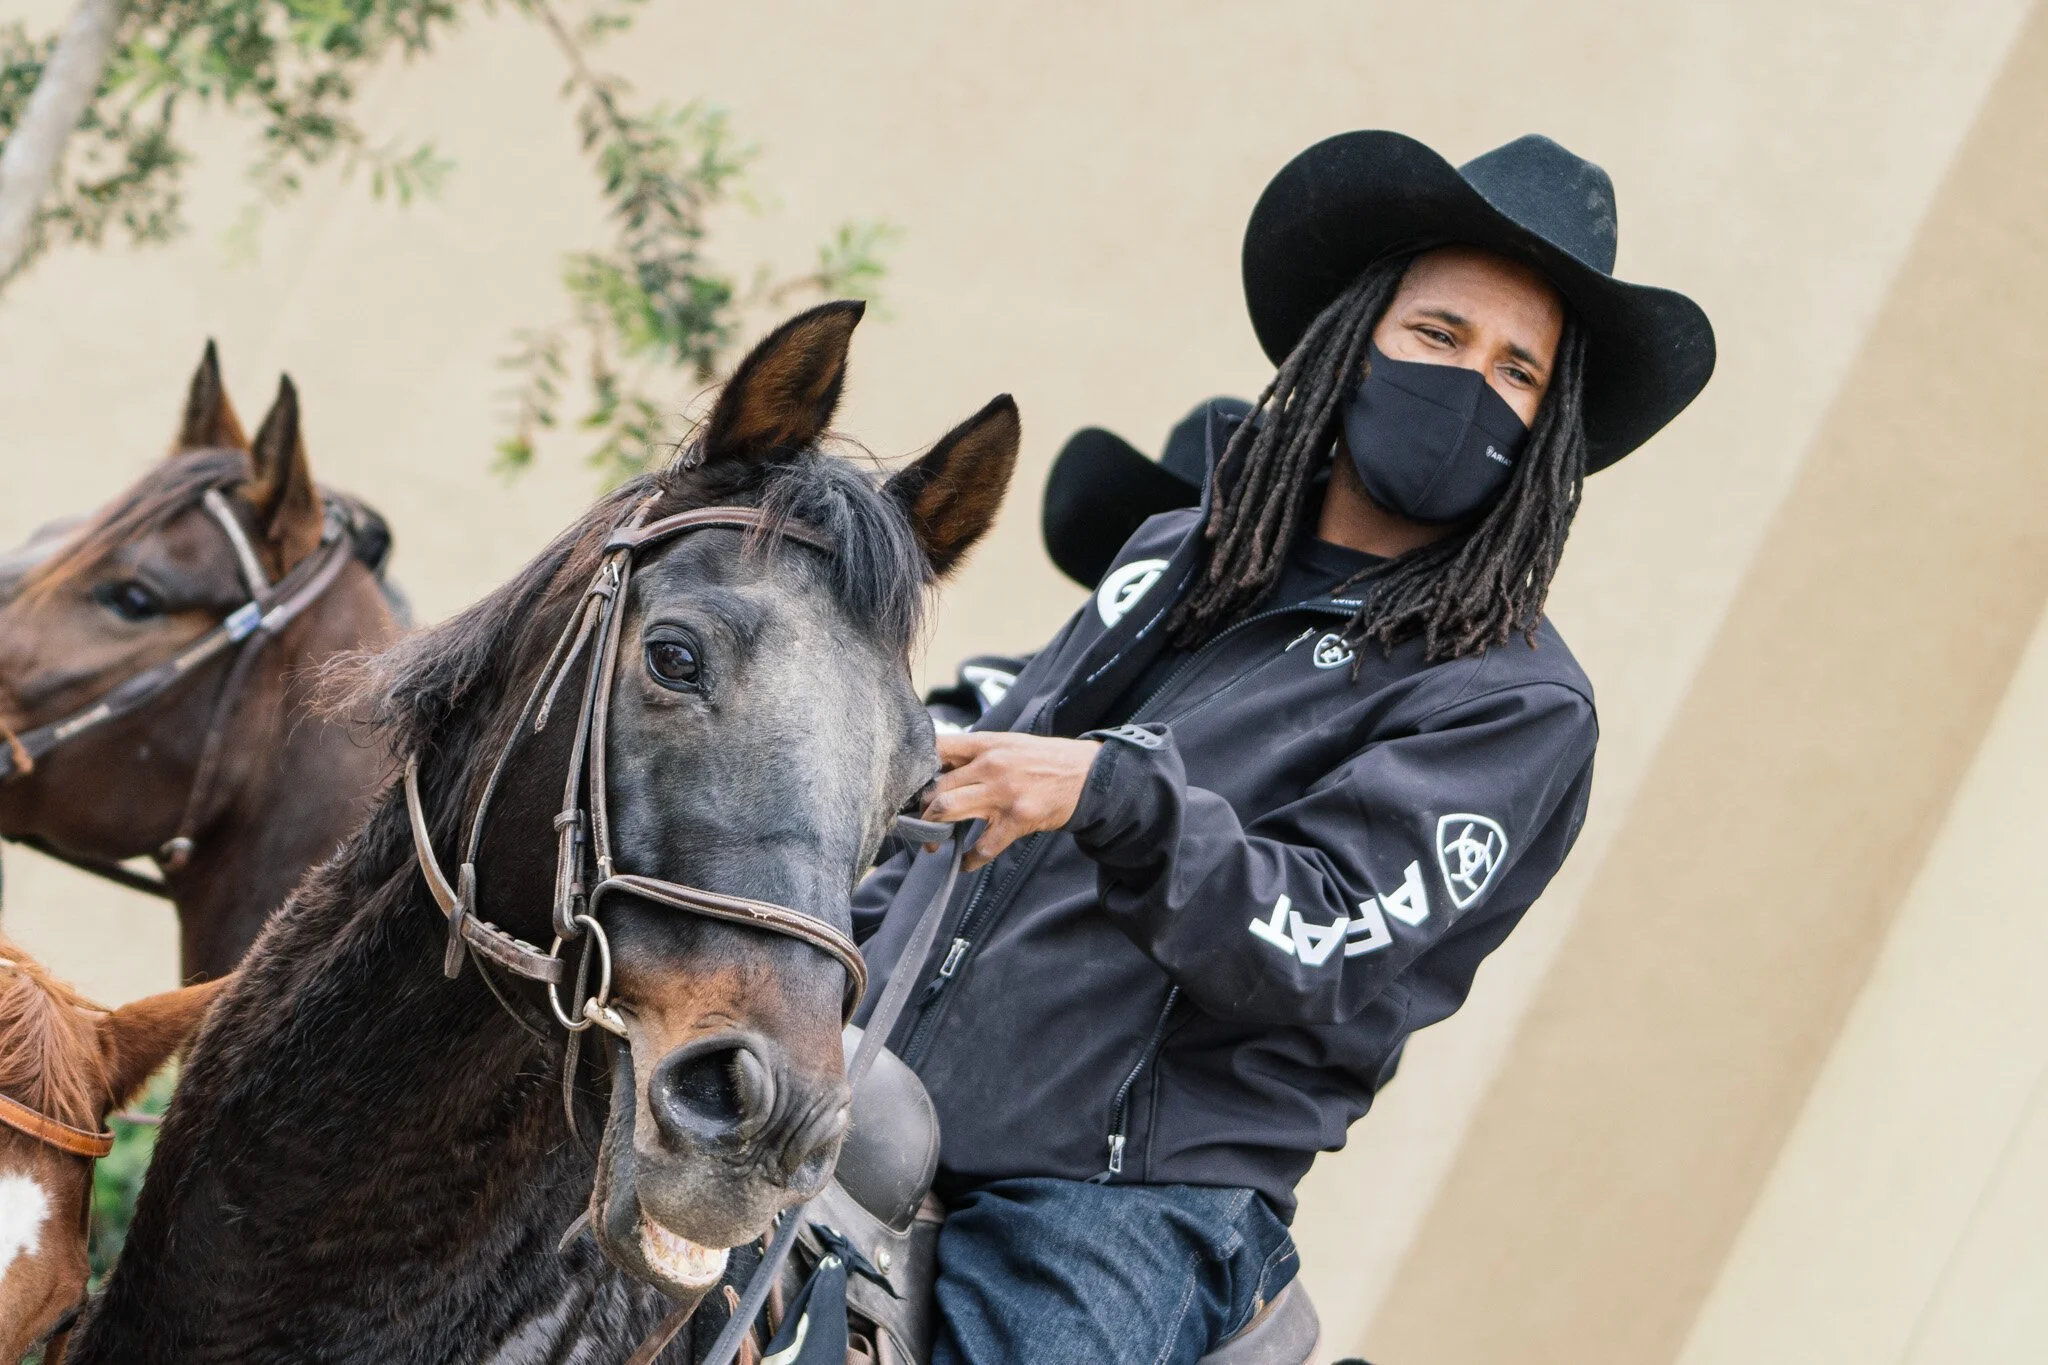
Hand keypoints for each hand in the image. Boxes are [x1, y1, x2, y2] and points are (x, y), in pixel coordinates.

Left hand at [922, 732, 1102, 868]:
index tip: (909, 786)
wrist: (1088, 776)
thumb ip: (978, 753)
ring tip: (932, 844)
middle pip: (936, 786)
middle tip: (917, 823)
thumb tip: (940, 767)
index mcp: (987, 744)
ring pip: (948, 809)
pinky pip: (983, 846)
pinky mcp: (1017, 820)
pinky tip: (966, 861)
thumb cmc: (1046, 761)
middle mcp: (991, 766)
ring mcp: (1003, 793)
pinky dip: (970, 859)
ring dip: (933, 832)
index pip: (938, 748)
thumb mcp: (1010, 744)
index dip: (917, 768)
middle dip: (920, 809)